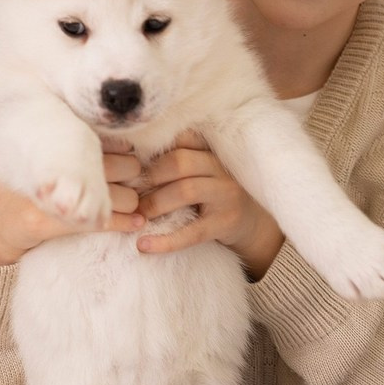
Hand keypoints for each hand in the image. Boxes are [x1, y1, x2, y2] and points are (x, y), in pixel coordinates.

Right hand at [0, 155, 146, 268]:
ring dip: (132, 202)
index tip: (128, 157)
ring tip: (132, 204)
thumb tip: (121, 144)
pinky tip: (134, 222)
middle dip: (133, 175)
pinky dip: (126, 223)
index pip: (108, 141)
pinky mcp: (53, 221)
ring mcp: (55, 193)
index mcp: (55, 142)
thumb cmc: (18, 187)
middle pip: (124, 166)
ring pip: (123, 195)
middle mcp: (57, 163)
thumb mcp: (36, 155)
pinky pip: (105, 220)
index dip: (125, 151)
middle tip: (131, 182)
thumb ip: (68, 146)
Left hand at [135, 132, 283, 278]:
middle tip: (132, 193)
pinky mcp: (225, 224)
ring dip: (155, 203)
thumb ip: (176, 161)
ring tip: (138, 216)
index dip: (154, 148)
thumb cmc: (213, 194)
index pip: (182, 138)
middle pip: (180, 162)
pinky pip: (193, 232)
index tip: (132, 160)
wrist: (253, 224)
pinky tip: (143, 246)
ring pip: (186, 190)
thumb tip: (129, 162)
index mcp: (209, 152)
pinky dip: (166, 241)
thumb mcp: (200, 172)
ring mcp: (226, 195)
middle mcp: (220, 168)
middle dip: (151, 177)